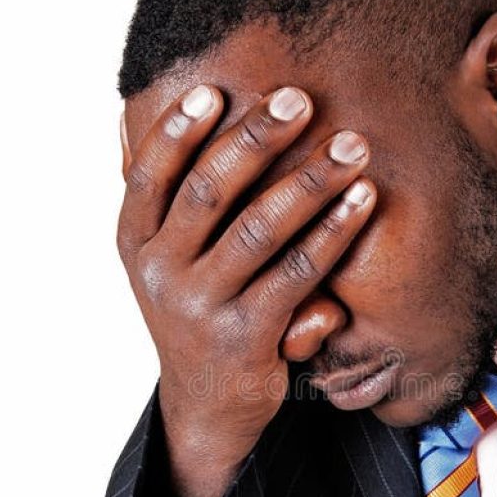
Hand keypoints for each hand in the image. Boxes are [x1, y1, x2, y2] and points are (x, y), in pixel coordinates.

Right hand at [118, 84, 375, 496]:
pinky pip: (297, 273)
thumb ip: (170, 212)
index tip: (217, 91)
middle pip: (209, 192)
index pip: (150, 176)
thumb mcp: (167, 266)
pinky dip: (333, 233)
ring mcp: (200, 307)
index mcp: (134, 246)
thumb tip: (149, 129)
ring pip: (259, 229)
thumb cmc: (197, 317)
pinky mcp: (246, 336)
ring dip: (310, 181)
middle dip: (257, 140)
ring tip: (351, 147)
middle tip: (300, 101)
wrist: (205, 406)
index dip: (180, 130)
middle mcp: (159, 274)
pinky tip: (361, 202)